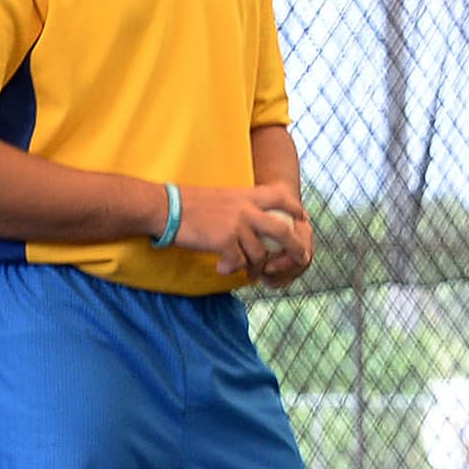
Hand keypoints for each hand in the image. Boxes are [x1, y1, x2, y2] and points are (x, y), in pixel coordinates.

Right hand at [176, 181, 312, 282]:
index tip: (302, 220)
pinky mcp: (224, 240)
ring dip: (256, 266)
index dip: (296, 210)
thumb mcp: (223, 196)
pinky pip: (239, 262)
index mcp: (246, 195)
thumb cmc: (190, 203)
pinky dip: (234, 269)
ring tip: (249, 273)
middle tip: (302, 258)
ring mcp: (236, 225)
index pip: (282, 198)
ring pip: (260, 253)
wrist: (165, 207)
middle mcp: (246, 209)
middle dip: (295, 247)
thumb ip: (242, 206)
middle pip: (283, 230)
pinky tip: (224, 269)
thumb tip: (255, 222)